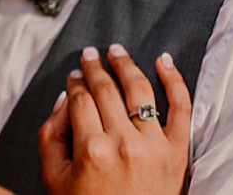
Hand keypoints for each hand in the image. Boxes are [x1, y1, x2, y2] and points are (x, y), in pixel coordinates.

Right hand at [39, 44, 190, 194]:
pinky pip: (181, 106)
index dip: (75, 83)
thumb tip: (64, 98)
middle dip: (95, 68)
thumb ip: (51, 136)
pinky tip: (164, 60)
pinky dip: (174, 79)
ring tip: (117, 52)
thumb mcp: (55, 179)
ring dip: (126, 65)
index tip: (74, 75)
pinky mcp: (179, 151)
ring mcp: (155, 146)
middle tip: (90, 55)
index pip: (81, 100)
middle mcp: (124, 143)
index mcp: (92, 150)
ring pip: (139, 90)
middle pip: (106, 90)